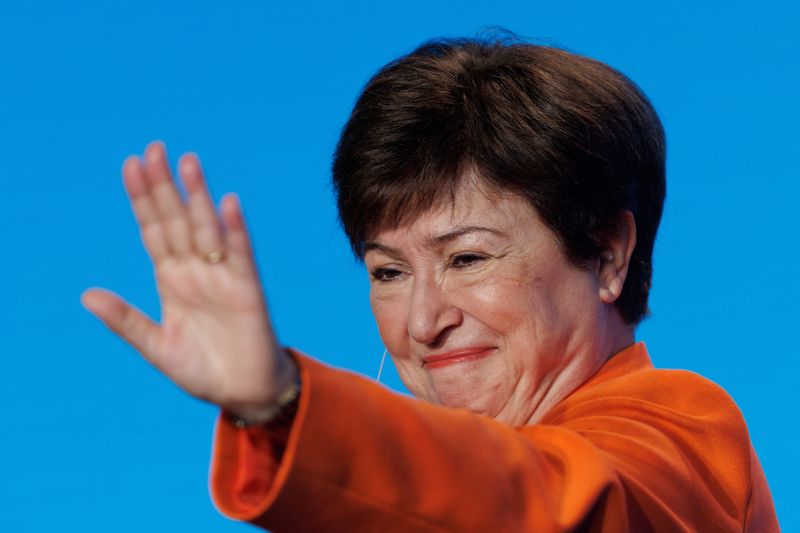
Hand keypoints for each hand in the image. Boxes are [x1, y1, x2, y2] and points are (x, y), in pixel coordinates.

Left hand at [81, 141, 294, 420]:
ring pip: (207, 228)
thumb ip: (126, 320)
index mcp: (171, 280)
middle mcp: (196, 270)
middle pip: (178, 220)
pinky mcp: (248, 288)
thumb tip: (86, 294)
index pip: (153, 231)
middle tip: (154, 149)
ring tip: (188, 162)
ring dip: (198, 196)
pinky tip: (227, 203)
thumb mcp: (156, 346)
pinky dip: (235, 229)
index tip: (130, 166)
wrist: (244, 392)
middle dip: (165, 187)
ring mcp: (223, 276)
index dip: (142, 200)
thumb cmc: (202, 370)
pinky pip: (241, 254)